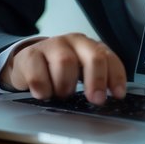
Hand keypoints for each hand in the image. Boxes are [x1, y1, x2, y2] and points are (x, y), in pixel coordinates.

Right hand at [0, 33, 126, 103]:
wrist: (26, 65)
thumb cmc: (57, 72)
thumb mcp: (79, 74)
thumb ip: (93, 82)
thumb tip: (103, 101)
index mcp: (89, 46)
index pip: (109, 58)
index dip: (115, 77)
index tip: (118, 95)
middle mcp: (73, 41)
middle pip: (92, 56)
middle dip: (97, 80)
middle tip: (95, 99)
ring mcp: (51, 45)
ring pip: (65, 62)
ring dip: (65, 85)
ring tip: (60, 94)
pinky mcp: (30, 54)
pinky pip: (39, 74)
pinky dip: (43, 89)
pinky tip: (43, 93)